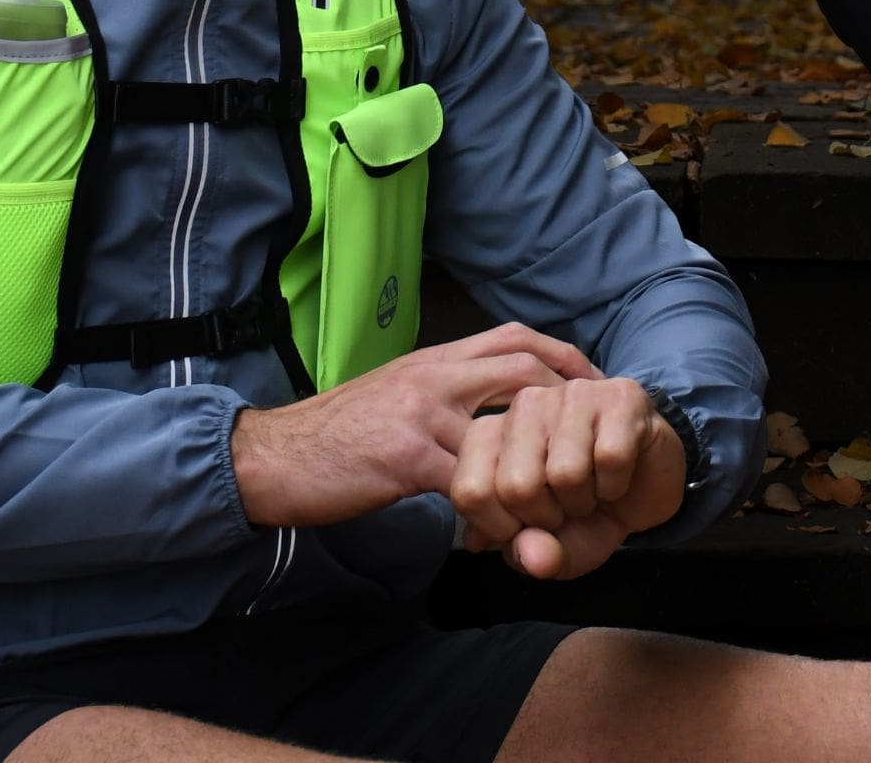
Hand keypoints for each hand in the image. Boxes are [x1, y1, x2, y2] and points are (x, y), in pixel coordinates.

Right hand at [230, 323, 600, 529]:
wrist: (273, 455)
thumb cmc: (339, 432)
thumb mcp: (399, 392)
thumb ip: (446, 391)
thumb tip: (492, 406)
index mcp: (437, 358)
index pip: (517, 338)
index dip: (564, 358)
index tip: (592, 384)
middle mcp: (435, 375)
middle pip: (525, 370)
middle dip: (570, 403)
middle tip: (596, 441)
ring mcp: (421, 412)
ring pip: (504, 432)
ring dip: (539, 468)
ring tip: (560, 499)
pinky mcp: (404, 456)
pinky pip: (468, 483)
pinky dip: (493, 510)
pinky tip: (501, 533)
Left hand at [449, 376, 686, 580]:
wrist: (644, 489)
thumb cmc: (586, 513)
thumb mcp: (550, 549)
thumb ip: (530, 556)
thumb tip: (529, 556)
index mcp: (492, 434)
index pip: (469, 490)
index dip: (500, 529)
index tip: (525, 529)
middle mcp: (526, 404)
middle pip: (516, 485)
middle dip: (548, 517)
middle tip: (564, 507)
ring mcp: (573, 393)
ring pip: (565, 473)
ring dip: (586, 501)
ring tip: (591, 489)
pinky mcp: (620, 395)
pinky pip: (611, 458)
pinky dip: (617, 484)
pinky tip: (617, 474)